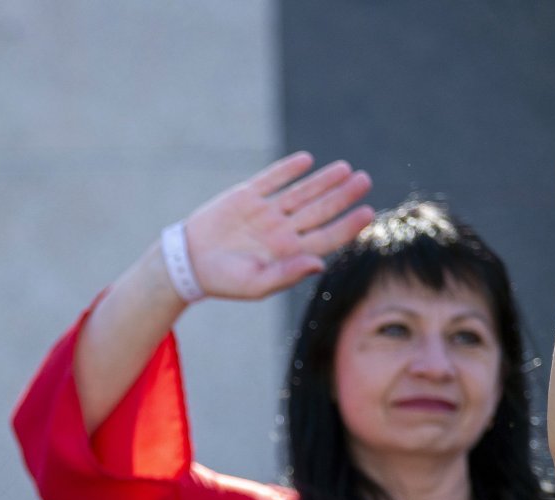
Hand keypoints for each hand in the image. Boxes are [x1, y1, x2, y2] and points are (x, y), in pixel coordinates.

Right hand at [178, 152, 373, 300]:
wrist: (186, 263)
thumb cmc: (223, 281)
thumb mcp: (255, 284)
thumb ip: (287, 274)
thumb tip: (320, 264)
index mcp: (289, 253)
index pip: (326, 237)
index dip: (348, 225)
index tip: (368, 212)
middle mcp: (282, 231)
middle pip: (319, 210)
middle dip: (342, 195)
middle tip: (364, 180)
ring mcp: (266, 212)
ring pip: (301, 192)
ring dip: (323, 180)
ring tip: (345, 168)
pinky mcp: (247, 197)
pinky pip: (272, 179)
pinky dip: (288, 170)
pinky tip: (306, 160)